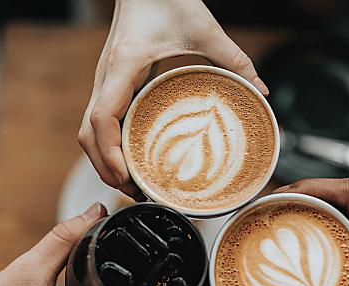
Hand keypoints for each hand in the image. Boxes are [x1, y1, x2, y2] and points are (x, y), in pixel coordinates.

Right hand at [78, 0, 267, 196]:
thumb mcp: (204, 28)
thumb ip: (234, 60)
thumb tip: (261, 93)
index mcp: (123, 67)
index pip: (101, 119)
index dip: (109, 154)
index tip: (127, 178)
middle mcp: (105, 79)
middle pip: (87, 137)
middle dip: (106, 170)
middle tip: (136, 193)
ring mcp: (104, 84)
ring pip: (88, 134)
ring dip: (105, 163)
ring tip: (133, 185)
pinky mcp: (110, 87)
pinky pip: (100, 124)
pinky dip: (109, 148)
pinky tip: (131, 161)